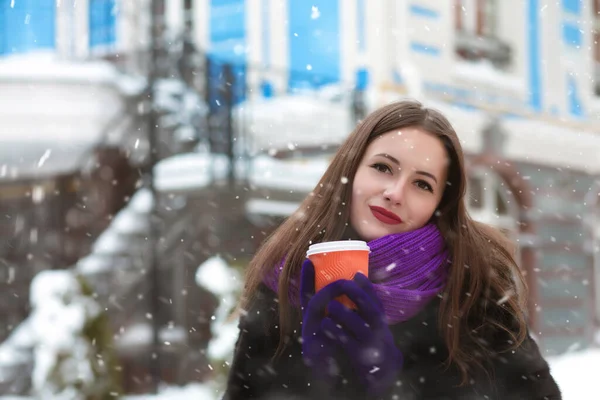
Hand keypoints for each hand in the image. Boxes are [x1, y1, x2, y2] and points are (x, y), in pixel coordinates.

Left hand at [301, 260, 402, 395]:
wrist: (382, 374)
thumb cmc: (370, 341)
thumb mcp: (371, 324)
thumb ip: (363, 307)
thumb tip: (352, 280)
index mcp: (380, 320)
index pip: (376, 300)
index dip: (367, 287)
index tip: (357, 274)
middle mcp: (380, 330)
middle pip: (372, 310)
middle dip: (358, 295)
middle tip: (343, 284)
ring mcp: (372, 344)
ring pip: (361, 326)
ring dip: (346, 314)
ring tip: (332, 305)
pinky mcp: (361, 358)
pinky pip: (349, 343)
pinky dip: (337, 332)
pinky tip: (326, 324)